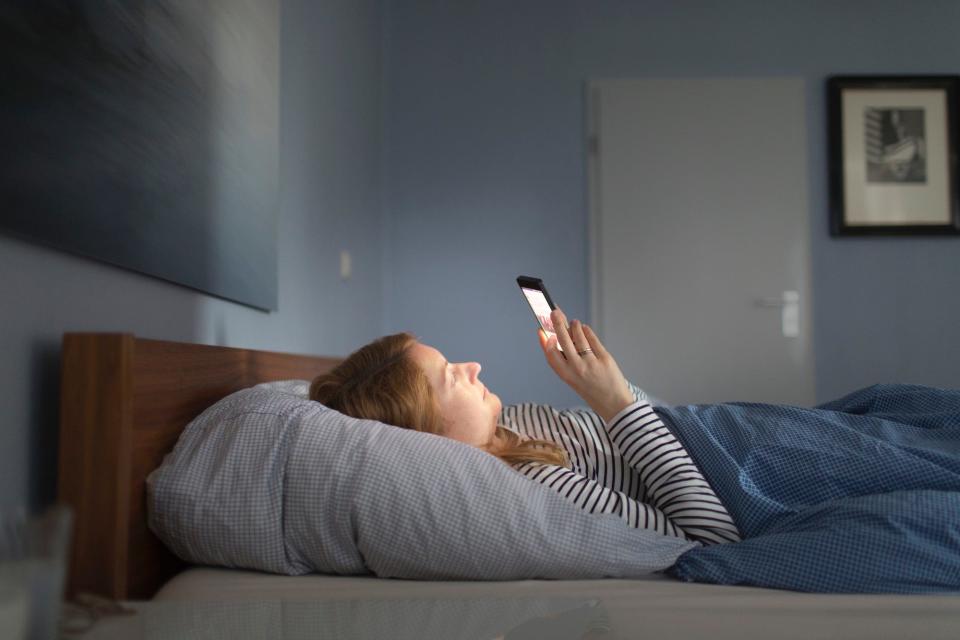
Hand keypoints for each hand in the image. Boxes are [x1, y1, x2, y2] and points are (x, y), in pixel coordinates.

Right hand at [538, 308, 634, 422]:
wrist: (614, 403)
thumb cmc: (591, 390)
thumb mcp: (573, 379)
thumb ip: (565, 361)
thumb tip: (556, 339)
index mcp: (566, 375)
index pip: (551, 354)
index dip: (546, 341)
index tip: (543, 331)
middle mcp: (577, 368)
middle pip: (564, 340)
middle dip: (557, 323)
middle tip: (554, 312)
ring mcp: (591, 362)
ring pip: (579, 336)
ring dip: (574, 326)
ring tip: (573, 322)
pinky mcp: (604, 358)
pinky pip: (592, 339)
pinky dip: (587, 331)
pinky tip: (584, 328)